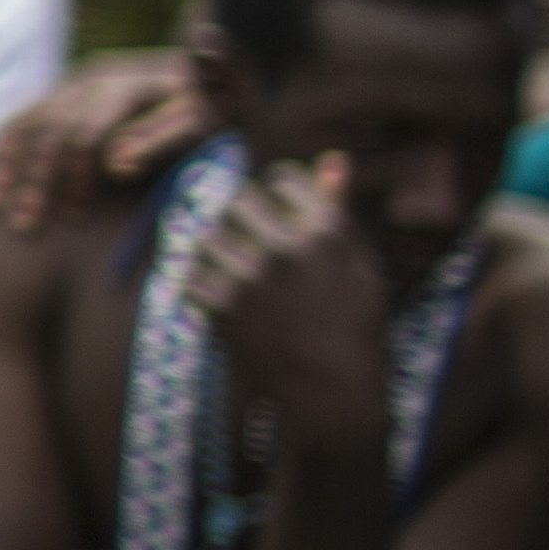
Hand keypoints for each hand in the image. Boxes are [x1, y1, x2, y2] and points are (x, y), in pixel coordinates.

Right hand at [0, 51, 209, 233]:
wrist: (218, 68)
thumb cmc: (220, 104)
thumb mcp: (205, 119)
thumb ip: (160, 138)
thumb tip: (115, 166)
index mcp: (123, 85)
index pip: (82, 134)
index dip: (73, 178)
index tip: (71, 218)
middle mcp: (90, 78)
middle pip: (48, 130)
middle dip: (32, 180)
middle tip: (22, 225)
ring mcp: (74, 81)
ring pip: (27, 120)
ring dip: (7, 164)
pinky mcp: (67, 89)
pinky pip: (23, 114)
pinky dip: (1, 143)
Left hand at [193, 153, 397, 436]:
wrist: (331, 391)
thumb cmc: (353, 326)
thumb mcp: (360, 266)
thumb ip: (338, 210)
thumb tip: (333, 158)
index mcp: (324, 232)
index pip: (281, 178)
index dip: (275, 192)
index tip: (277, 211)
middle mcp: (286, 247)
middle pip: (236, 199)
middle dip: (239, 214)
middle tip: (249, 237)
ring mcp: (251, 276)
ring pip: (206, 234)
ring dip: (214, 246)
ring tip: (231, 266)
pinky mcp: (223, 306)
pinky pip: (188, 274)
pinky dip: (197, 282)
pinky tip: (218, 293)